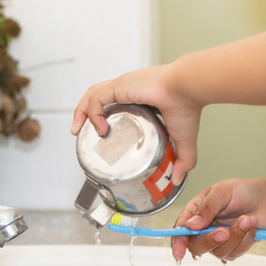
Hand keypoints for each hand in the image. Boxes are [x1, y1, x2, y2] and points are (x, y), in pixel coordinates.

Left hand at [70, 64, 202, 184]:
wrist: (189, 90)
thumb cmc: (187, 107)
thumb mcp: (183, 139)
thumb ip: (182, 159)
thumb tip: (178, 179)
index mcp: (142, 99)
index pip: (116, 103)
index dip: (104, 116)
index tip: (101, 134)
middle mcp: (130, 90)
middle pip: (99, 97)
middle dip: (85, 114)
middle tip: (80, 132)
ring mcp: (123, 87)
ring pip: (93, 95)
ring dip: (81, 111)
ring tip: (77, 129)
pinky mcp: (120, 85)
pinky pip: (97, 98)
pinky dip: (92, 112)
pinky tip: (99, 128)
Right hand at [171, 179, 265, 262]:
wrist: (264, 200)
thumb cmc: (240, 192)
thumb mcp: (222, 192)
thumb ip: (206, 207)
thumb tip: (191, 224)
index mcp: (195, 212)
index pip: (181, 230)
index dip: (178, 242)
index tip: (178, 252)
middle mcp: (203, 229)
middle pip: (197, 246)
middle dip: (210, 241)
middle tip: (224, 231)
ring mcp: (218, 240)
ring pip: (219, 251)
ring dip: (235, 236)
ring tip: (246, 219)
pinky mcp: (233, 248)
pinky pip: (235, 252)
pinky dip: (245, 238)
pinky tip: (251, 225)